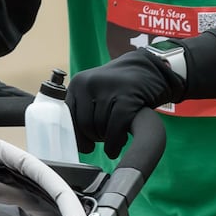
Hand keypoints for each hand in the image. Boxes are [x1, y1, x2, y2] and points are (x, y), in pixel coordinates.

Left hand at [66, 49, 182, 157]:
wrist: (149, 69)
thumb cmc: (120, 88)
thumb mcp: (96, 90)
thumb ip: (83, 109)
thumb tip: (76, 143)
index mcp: (78, 83)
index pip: (67, 117)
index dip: (76, 136)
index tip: (85, 146)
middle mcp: (90, 84)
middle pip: (84, 126)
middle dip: (94, 138)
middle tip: (104, 139)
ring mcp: (109, 89)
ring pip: (100, 129)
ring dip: (107, 141)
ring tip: (116, 138)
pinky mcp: (128, 97)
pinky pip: (116, 128)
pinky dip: (116, 142)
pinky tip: (119, 145)